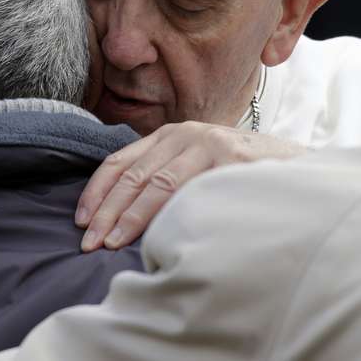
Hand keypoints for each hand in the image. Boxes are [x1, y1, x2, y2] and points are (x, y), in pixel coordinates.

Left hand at [75, 121, 305, 251]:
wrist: (295, 165)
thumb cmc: (237, 171)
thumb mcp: (194, 165)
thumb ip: (162, 177)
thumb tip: (116, 215)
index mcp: (168, 136)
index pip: (119, 162)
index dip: (96, 191)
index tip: (81, 220)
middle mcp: (183, 134)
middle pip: (132, 175)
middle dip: (106, 211)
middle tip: (88, 241)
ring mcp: (208, 144)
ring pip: (157, 184)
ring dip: (131, 217)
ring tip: (112, 243)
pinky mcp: (232, 158)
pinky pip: (193, 190)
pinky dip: (169, 214)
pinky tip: (155, 236)